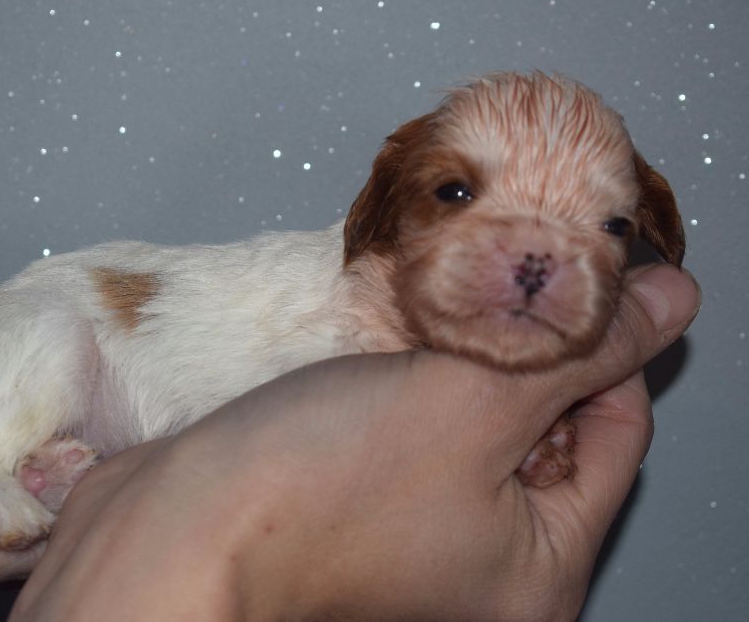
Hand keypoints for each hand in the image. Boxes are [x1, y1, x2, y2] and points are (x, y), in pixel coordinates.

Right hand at [12, 264, 698, 620]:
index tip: (572, 270)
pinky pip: (418, 419)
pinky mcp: (367, 496)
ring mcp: (422, 530)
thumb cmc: (316, 490)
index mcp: (538, 573)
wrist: (174, 524)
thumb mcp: (474, 402)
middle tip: (487, 285)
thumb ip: (580, 346)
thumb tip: (667, 299)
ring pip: (474, 411)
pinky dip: (414, 375)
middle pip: (547, 421)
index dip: (602, 340)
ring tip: (424, 324)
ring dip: (460, 352)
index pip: (617, 428)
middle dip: (522, 345)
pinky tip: (387, 349)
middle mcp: (484, 563)